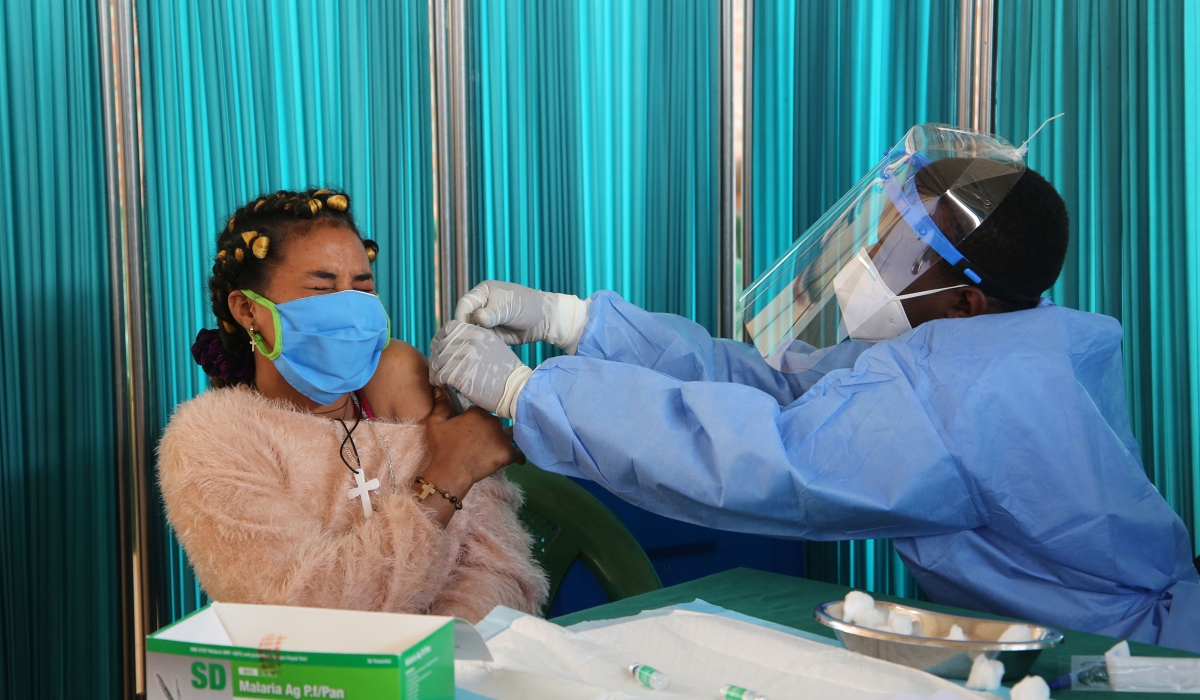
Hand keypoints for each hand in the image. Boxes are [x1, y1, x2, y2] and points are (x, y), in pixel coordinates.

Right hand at [420, 389, 523, 525]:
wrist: (451, 471)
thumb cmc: (443, 447)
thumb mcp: (435, 422)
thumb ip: (441, 404)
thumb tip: (439, 389)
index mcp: (478, 412)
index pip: (483, 410)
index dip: (478, 419)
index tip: (473, 426)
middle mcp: (494, 421)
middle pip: (496, 422)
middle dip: (491, 429)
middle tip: (482, 441)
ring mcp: (503, 437)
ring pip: (509, 435)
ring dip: (505, 440)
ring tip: (499, 447)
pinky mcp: (508, 453)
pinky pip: (518, 453)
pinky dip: (518, 456)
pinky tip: (517, 459)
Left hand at [428, 321, 532, 418]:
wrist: (515, 389)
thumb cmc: (505, 372)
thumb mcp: (492, 346)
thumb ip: (474, 340)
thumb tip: (453, 344)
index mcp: (476, 331)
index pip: (449, 328)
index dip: (441, 338)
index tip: (440, 350)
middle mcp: (468, 340)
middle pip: (440, 345)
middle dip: (436, 358)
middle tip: (438, 368)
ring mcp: (461, 356)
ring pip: (437, 361)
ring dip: (436, 371)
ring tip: (440, 378)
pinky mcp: (457, 373)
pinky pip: (438, 376)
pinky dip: (437, 381)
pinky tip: (443, 385)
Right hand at [455, 280, 589, 350]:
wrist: (545, 320)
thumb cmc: (528, 305)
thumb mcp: (510, 306)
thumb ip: (493, 313)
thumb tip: (477, 318)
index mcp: (482, 293)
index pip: (465, 304)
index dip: (461, 316)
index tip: (462, 329)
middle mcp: (481, 307)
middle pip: (464, 319)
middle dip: (464, 330)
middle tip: (466, 342)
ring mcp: (485, 322)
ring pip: (470, 331)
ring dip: (471, 340)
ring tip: (473, 349)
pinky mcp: (491, 335)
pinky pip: (481, 341)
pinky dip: (480, 346)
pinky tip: (480, 353)